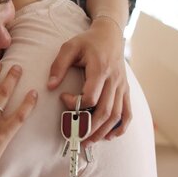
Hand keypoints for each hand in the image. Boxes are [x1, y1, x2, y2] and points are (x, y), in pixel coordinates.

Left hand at [47, 18, 131, 141]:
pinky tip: (110, 136)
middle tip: (75, 137)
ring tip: (88, 142)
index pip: (91, 96)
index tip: (63, 98)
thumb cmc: (87, 41)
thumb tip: (50, 86)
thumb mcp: (69, 47)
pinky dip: (121, 127)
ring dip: (103, 132)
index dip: (76, 104)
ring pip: (117, 116)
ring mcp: (122, 87)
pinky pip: (127, 112)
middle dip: (90, 128)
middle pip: (105, 111)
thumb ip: (58, 65)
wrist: (110, 35)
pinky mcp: (125, 90)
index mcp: (100, 69)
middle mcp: (114, 80)